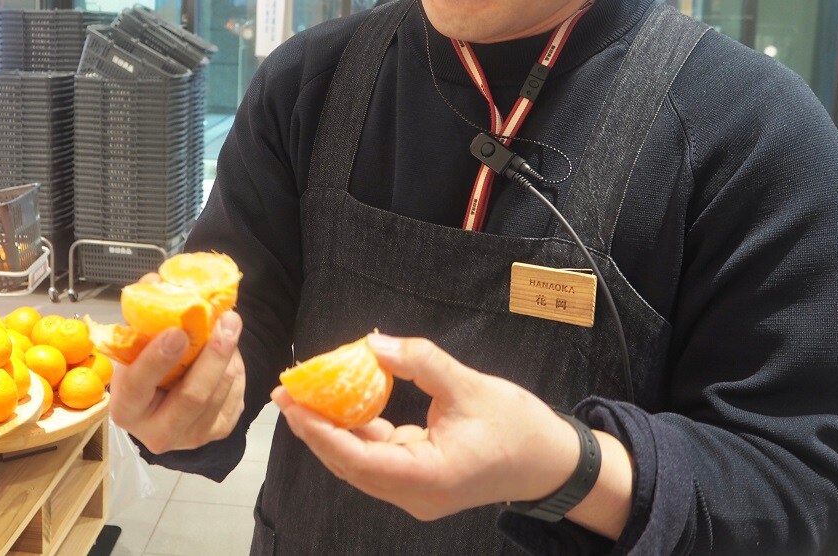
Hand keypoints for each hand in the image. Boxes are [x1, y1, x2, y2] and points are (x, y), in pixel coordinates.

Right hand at [110, 309, 245, 453]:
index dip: (157, 359)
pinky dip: (236, 366)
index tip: (177, 331)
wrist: (164, 401)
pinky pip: (237, 394)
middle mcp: (157, 433)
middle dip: (214, 355)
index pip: (138, 385)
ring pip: (220, 390)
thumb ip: (144, 316)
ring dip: (229, 354)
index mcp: (126, 409)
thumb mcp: (136, 345)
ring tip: (227, 326)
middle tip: (227, 319)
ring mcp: (191, 437)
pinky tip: (227, 352)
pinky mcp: (218, 432)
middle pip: (193, 396)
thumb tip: (157, 281)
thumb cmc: (145, 367)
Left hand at [272, 334, 579, 521]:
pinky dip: (358, 432)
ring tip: (304, 398)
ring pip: (361, 463)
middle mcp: (415, 493)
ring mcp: (416, 491)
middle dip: (316, 429)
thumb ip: (422, 362)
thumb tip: (375, 343)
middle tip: (286, 394)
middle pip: (351, 465)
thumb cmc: (518, 427)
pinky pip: (379, 457)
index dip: (320, 431)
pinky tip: (341, 404)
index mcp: (427, 477)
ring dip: (332, 431)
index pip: (358, 459)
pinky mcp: (420, 480)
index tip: (293, 404)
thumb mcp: (470, 386)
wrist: (551, 462)